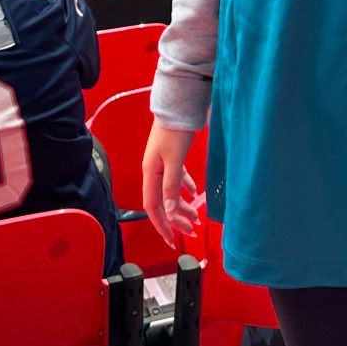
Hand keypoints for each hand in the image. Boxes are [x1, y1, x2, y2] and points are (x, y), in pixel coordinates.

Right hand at [142, 121, 200, 247]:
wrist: (178, 105)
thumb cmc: (174, 129)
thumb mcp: (174, 161)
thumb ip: (171, 186)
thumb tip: (168, 210)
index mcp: (150, 173)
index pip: (153, 207)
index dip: (162, 225)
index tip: (171, 240)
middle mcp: (153, 171)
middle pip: (162, 202)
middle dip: (175, 219)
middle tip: (191, 231)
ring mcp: (161, 164)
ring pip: (170, 192)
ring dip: (182, 205)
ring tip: (196, 216)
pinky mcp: (171, 157)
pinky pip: (176, 178)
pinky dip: (184, 187)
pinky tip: (193, 192)